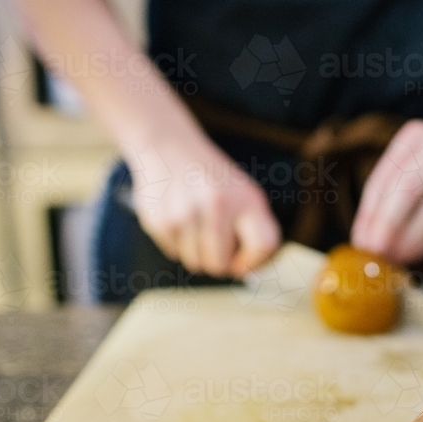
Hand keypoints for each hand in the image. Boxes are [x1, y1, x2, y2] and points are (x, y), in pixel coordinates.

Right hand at [125, 138, 280, 277]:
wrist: (168, 147)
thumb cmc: (214, 181)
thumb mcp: (244, 195)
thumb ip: (255, 231)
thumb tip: (249, 274)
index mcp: (246, 199)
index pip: (263, 246)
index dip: (255, 261)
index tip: (244, 260)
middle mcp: (217, 205)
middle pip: (220, 266)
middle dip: (220, 263)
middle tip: (217, 245)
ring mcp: (185, 214)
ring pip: (195, 264)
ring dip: (197, 253)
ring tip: (197, 225)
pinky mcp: (159, 221)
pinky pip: (175, 254)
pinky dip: (178, 244)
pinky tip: (180, 218)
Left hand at [350, 119, 422, 264]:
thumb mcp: (416, 165)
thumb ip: (392, 194)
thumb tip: (367, 239)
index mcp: (414, 136)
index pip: (384, 178)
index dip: (369, 213)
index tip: (360, 241)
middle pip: (408, 188)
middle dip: (388, 225)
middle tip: (376, 252)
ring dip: (412, 238)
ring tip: (397, 257)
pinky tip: (417, 251)